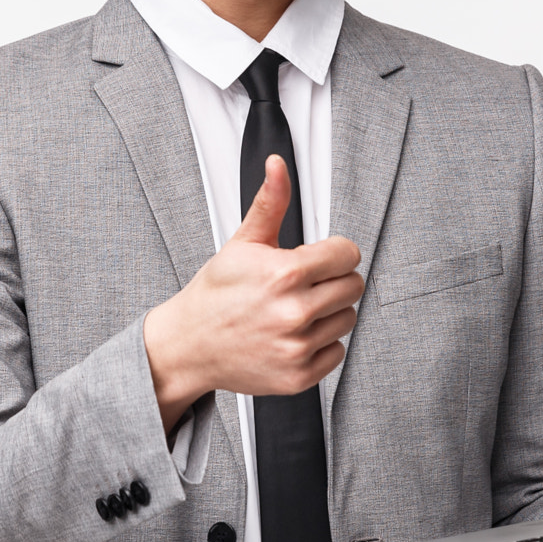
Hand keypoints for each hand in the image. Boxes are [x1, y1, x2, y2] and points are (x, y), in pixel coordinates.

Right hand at [143, 155, 364, 431]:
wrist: (189, 345)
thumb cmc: (216, 294)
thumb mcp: (242, 243)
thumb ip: (270, 203)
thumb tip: (278, 166)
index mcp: (285, 274)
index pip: (348, 254)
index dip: (333, 252)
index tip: (318, 258)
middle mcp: (294, 312)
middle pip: (353, 286)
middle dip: (333, 280)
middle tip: (304, 284)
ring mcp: (298, 347)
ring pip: (347, 318)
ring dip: (328, 312)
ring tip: (295, 309)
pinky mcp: (299, 375)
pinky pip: (337, 352)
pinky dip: (321, 343)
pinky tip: (293, 334)